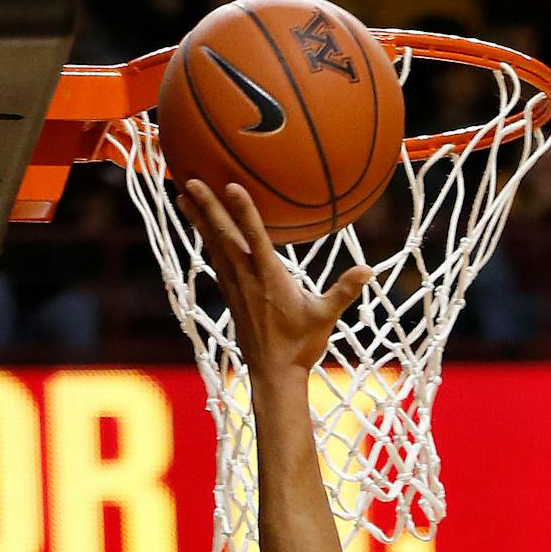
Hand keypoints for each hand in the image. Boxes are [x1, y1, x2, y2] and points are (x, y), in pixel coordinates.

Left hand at [177, 179, 370, 375]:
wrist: (274, 372)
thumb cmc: (301, 345)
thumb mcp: (325, 316)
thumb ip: (343, 290)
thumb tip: (368, 269)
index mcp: (270, 278)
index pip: (254, 237)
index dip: (243, 210)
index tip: (230, 185)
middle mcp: (247, 277)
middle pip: (223, 235)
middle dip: (207, 206)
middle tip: (189, 179)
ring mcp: (235, 285)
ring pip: (213, 244)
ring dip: (198, 219)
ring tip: (183, 195)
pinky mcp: (230, 294)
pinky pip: (215, 259)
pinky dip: (206, 239)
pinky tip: (200, 230)